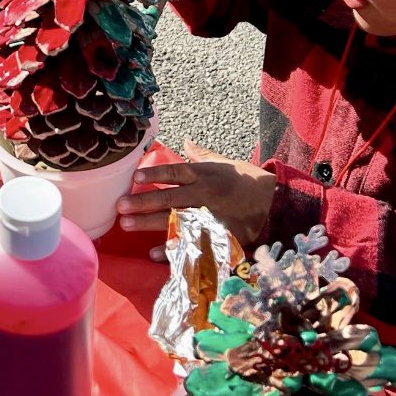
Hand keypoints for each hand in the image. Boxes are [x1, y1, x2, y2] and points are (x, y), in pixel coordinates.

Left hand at [116, 139, 277, 260]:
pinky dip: (172, 249)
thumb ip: (201, 155)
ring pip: (175, 221)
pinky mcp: (217, 235)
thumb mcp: (225, 163)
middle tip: (120, 207)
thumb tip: (185, 142)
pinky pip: (191, 243)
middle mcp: (205, 195)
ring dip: (149, 224)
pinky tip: (153, 253)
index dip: (155, 174)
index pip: (175, 173)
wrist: (274, 202)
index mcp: (204, 175)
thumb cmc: (246, 180)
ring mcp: (210, 216)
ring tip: (127, 225)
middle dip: (143, 203)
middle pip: (170, 198)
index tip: (135, 177)